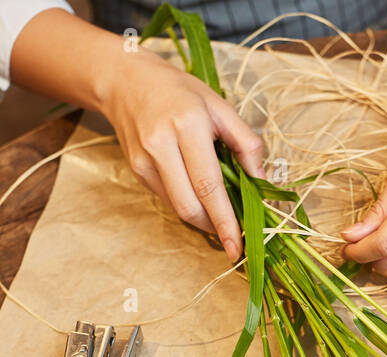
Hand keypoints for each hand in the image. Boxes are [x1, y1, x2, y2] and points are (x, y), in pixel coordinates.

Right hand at [98, 52, 264, 260]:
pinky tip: (199, 197)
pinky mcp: (136, 170)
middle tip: (234, 237)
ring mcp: (144, 161)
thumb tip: (261, 181)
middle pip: (190, 206)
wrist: (125, 81)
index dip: (225, 220)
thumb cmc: (178, 91)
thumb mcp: (219, 106)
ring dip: (203, 219)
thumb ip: (246, 143)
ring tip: (221, 216)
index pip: (209, 186)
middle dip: (214, 228)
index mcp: (187, 126)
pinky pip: (167, 198)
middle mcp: (161, 146)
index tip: (238, 245)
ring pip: (178, 208)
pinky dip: (188, 204)